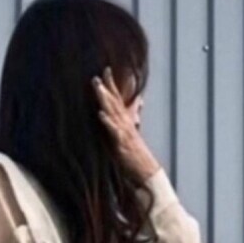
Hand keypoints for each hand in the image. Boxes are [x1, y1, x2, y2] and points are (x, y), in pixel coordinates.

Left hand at [92, 65, 159, 180]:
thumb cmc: (136, 156)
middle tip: (98, 75)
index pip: (119, 99)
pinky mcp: (122, 144)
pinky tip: (100, 114)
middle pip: (115, 102)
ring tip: (98, 88)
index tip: (106, 70)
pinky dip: (107, 122)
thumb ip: (131, 117)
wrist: (146, 172)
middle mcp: (126, 124)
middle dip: (107, 88)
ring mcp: (124, 132)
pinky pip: (114, 131)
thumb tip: (136, 103)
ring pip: (114, 113)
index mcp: (126, 121)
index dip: (112, 85)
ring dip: (105, 100)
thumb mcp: (131, 133)